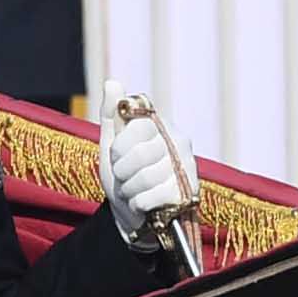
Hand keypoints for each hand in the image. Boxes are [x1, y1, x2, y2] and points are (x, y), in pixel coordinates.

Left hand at [97, 91, 200, 243]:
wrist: (133, 214)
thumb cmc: (122, 174)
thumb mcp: (110, 143)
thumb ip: (111, 114)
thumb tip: (112, 82)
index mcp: (160, 125)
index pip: (139, 126)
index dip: (120, 145)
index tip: (116, 155)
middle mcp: (179, 142)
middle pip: (141, 153)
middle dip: (122, 170)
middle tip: (123, 176)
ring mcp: (186, 168)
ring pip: (145, 177)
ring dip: (128, 189)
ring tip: (132, 190)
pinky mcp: (187, 194)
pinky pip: (152, 196)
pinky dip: (137, 203)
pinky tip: (141, 203)